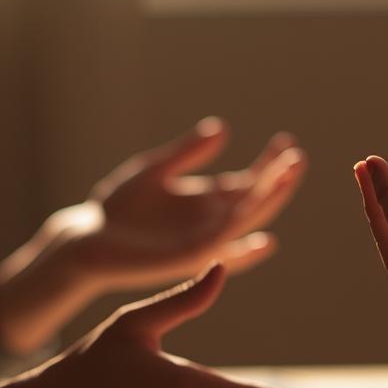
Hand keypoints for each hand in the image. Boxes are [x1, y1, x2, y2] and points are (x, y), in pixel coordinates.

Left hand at [49, 117, 306, 293]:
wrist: (89, 238)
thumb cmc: (119, 206)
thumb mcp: (155, 170)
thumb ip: (187, 153)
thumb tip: (223, 128)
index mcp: (208, 198)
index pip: (249, 181)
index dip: (270, 163)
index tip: (287, 141)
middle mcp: (212, 220)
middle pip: (255, 200)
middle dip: (277, 181)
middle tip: (298, 157)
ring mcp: (203, 241)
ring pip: (245, 222)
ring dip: (267, 204)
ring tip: (286, 180)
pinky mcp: (187, 260)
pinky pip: (221, 251)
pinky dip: (243, 247)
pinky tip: (264, 239)